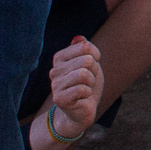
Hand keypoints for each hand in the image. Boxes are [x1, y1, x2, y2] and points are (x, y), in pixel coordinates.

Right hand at [38, 35, 103, 149]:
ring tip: (85, 89)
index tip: (91, 66)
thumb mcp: (89, 63)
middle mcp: (54, 70)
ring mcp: (55, 85)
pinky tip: (82, 98)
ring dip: (91, 82)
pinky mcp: (59, 98)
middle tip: (88, 81)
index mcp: (60, 58)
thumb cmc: (87, 84)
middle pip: (86, 60)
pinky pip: (82, 89)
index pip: (85, 46)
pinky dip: (88, 93)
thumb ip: (84, 48)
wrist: (82, 111)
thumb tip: (79, 38)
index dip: (95, 56)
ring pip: (84, 74)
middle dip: (94, 71)